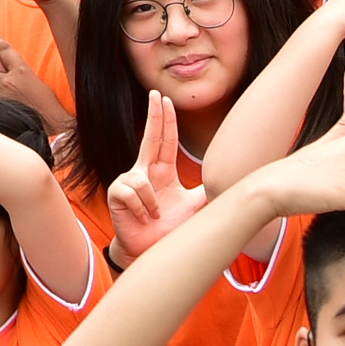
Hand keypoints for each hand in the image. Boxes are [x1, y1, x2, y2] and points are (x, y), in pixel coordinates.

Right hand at [103, 92, 207, 260]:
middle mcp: (144, 172)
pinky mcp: (116, 194)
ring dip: (152, 202)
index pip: (165, 141)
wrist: (150, 251)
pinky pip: (133, 193)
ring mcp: (128, 182)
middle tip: (156, 94)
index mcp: (162, 172)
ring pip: (142, 179)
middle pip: (149, 138)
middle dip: (153, 115)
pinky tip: (143, 219)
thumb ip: (207, 190)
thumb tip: (228, 178)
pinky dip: (143, 209)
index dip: (166, 120)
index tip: (167, 100)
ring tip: (154, 217)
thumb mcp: (193, 207)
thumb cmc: (168, 229)